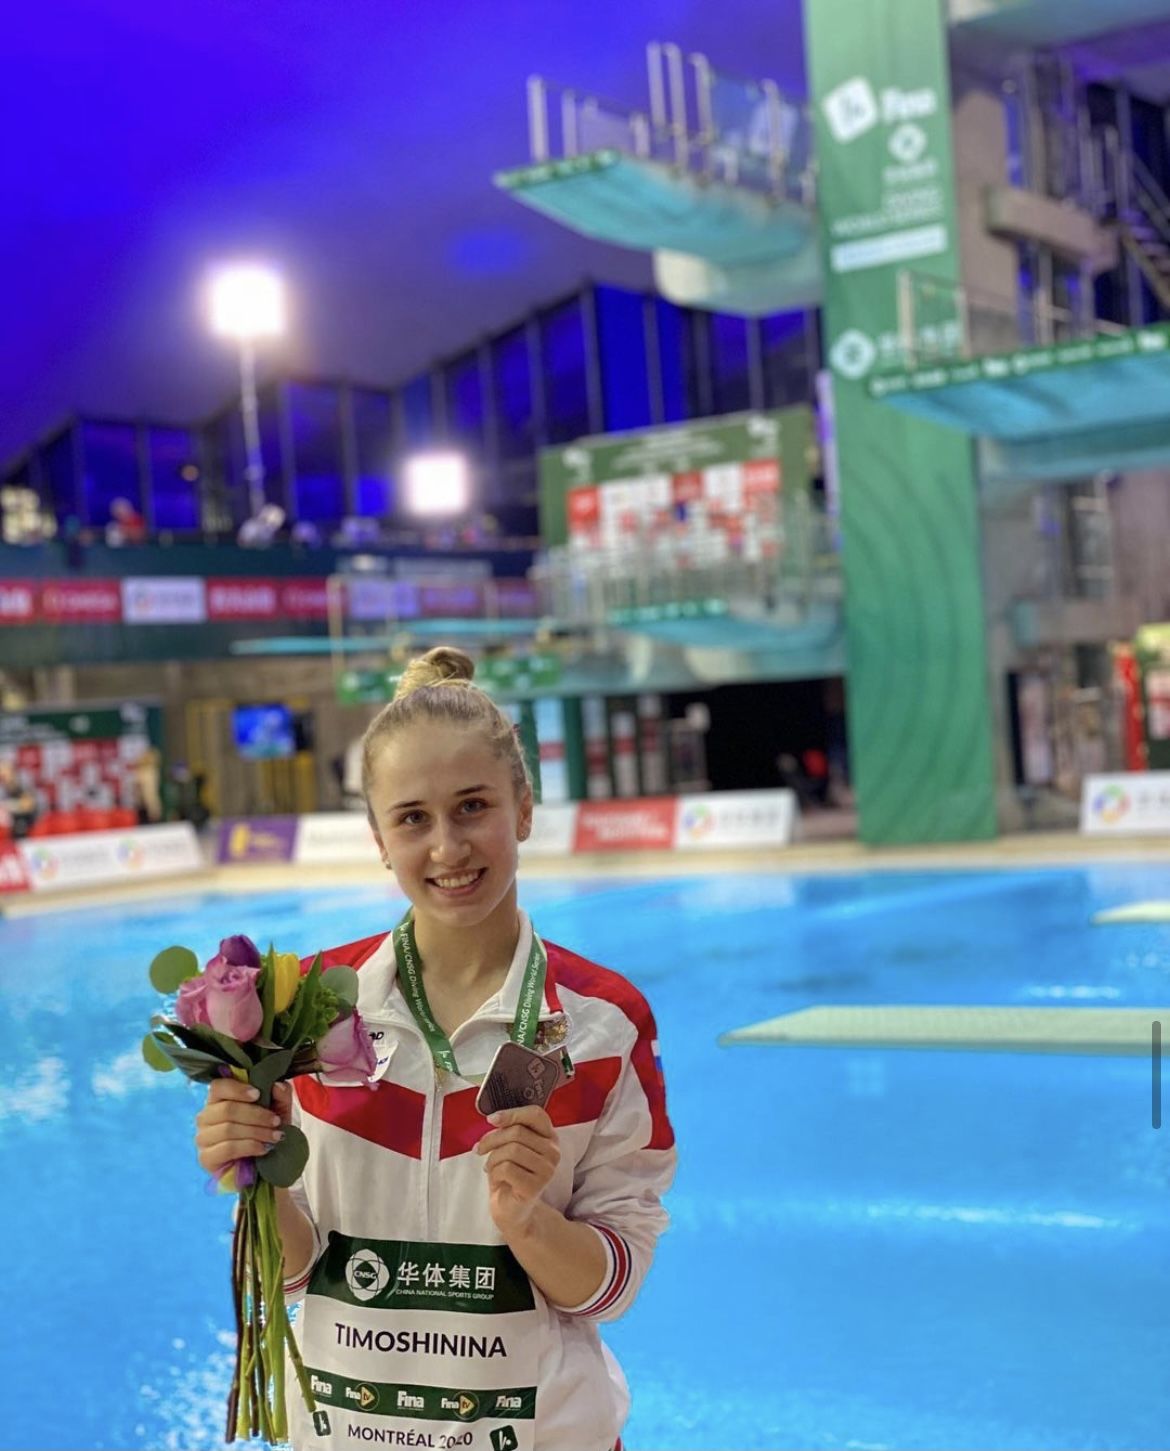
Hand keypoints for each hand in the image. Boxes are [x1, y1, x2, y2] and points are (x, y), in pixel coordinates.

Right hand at [194, 1078, 291, 1176]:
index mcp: (218, 1099)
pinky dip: (249, 1146)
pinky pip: (228, 1148)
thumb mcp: (279, 1110)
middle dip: (256, 1115)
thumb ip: (280, 1094)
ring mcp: (203, 1138)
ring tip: (274, 1137)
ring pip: (228, 1129)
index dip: (237, 1089)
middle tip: (276, 1122)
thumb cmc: (265, 1132)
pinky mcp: (206, 1158)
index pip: (218, 1086)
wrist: (264, 1165)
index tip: (258, 1094)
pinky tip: (263, 1149)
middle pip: (227, 1109)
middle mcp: (206, 1116)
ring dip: (256, 1132)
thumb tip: (277, 1085)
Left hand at [475, 1105, 560, 1237]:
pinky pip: (507, 1168)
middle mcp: (553, 1152)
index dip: (512, 1113)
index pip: (536, 1114)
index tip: (491, 1119)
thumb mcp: (510, 1146)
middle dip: (492, 1139)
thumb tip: (494, 1119)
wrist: (512, 1209)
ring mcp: (547, 1170)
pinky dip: (494, 1172)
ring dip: (492, 1158)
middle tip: (479, 1149)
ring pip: (511, 1149)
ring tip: (490, 1167)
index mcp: (549, 1137)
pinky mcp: (536, 1186)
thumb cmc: (510, 1174)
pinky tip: (497, 1180)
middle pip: (517, 1132)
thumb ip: (509, 1130)